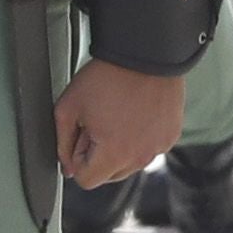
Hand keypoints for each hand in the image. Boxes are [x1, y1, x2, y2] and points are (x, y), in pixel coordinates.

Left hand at [55, 56, 182, 190]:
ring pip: (130, 163)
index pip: (87, 180)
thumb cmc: (107, 76)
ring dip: (120, 148)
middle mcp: (139, 157)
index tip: (82, 135)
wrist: (144, 52)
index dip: (78, 158)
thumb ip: (62, 143)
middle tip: (99, 120)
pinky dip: (140, 137)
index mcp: (113, 153)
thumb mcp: (69, 106)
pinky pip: (149, 148)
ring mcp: (158, 147)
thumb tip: (69, 167)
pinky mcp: (170, 136)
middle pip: (109, 174)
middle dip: (100, 154)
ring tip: (118, 114)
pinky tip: (135, 112)